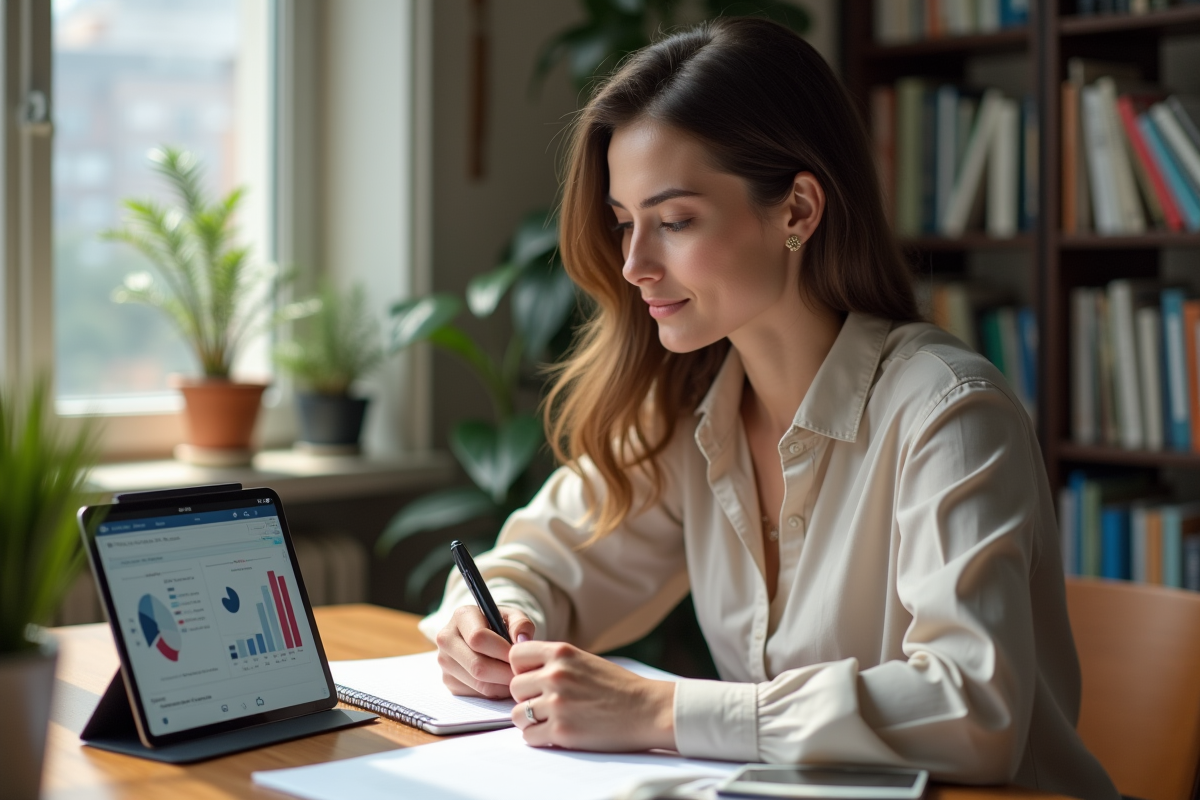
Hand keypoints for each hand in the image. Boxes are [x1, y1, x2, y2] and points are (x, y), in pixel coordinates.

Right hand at [434, 605, 535, 698]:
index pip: (478, 638)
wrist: (483, 636)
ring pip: (478, 683)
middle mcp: (447, 639)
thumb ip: (521, 624)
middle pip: (477, 665)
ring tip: (516, 677)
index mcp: (461, 616)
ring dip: (502, 685)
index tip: (518, 656)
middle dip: (505, 672)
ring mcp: (444, 661)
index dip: (502, 650)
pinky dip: (495, 692)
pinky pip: (476, 694)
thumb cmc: (500, 624)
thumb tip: (521, 641)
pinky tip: (504, 682)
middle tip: (523, 673)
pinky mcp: (448, 681)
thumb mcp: (512, 617)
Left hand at [509, 641, 675, 751]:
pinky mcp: (561, 731)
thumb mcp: (585, 660)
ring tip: (550, 719)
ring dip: (530, 719)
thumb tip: (526, 671)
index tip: (532, 678)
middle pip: (514, 687)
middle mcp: (556, 675)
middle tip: (545, 703)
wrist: (647, 710)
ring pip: (517, 714)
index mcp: (562, 653)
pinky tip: (555, 732)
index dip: (520, 669)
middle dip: (526, 697)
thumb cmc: (620, 687)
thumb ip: (556, 662)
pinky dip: (539, 736)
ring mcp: (557, 704)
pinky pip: (529, 736)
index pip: (516, 655)